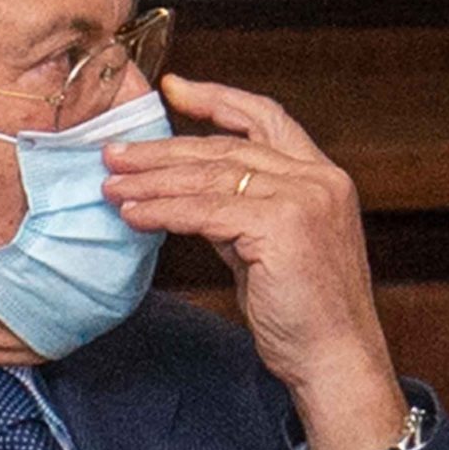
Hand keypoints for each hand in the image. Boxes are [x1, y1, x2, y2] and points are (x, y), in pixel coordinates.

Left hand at [103, 74, 407, 449]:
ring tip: (113, 185)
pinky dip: (164, 211)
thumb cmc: (307, 317)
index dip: (217, 99)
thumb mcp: (272, 251)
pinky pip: (206, 212)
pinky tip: (135, 214)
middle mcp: (318, 179)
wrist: (335, 361)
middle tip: (116, 153)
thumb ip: (240, 216)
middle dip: (164, 150)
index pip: (266, 119)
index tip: (173, 89)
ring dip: (153, 181)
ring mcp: (303, 199)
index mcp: (322, 177)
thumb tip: (188, 198)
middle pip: (225, 148)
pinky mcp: (281, 226)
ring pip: (211, 178)